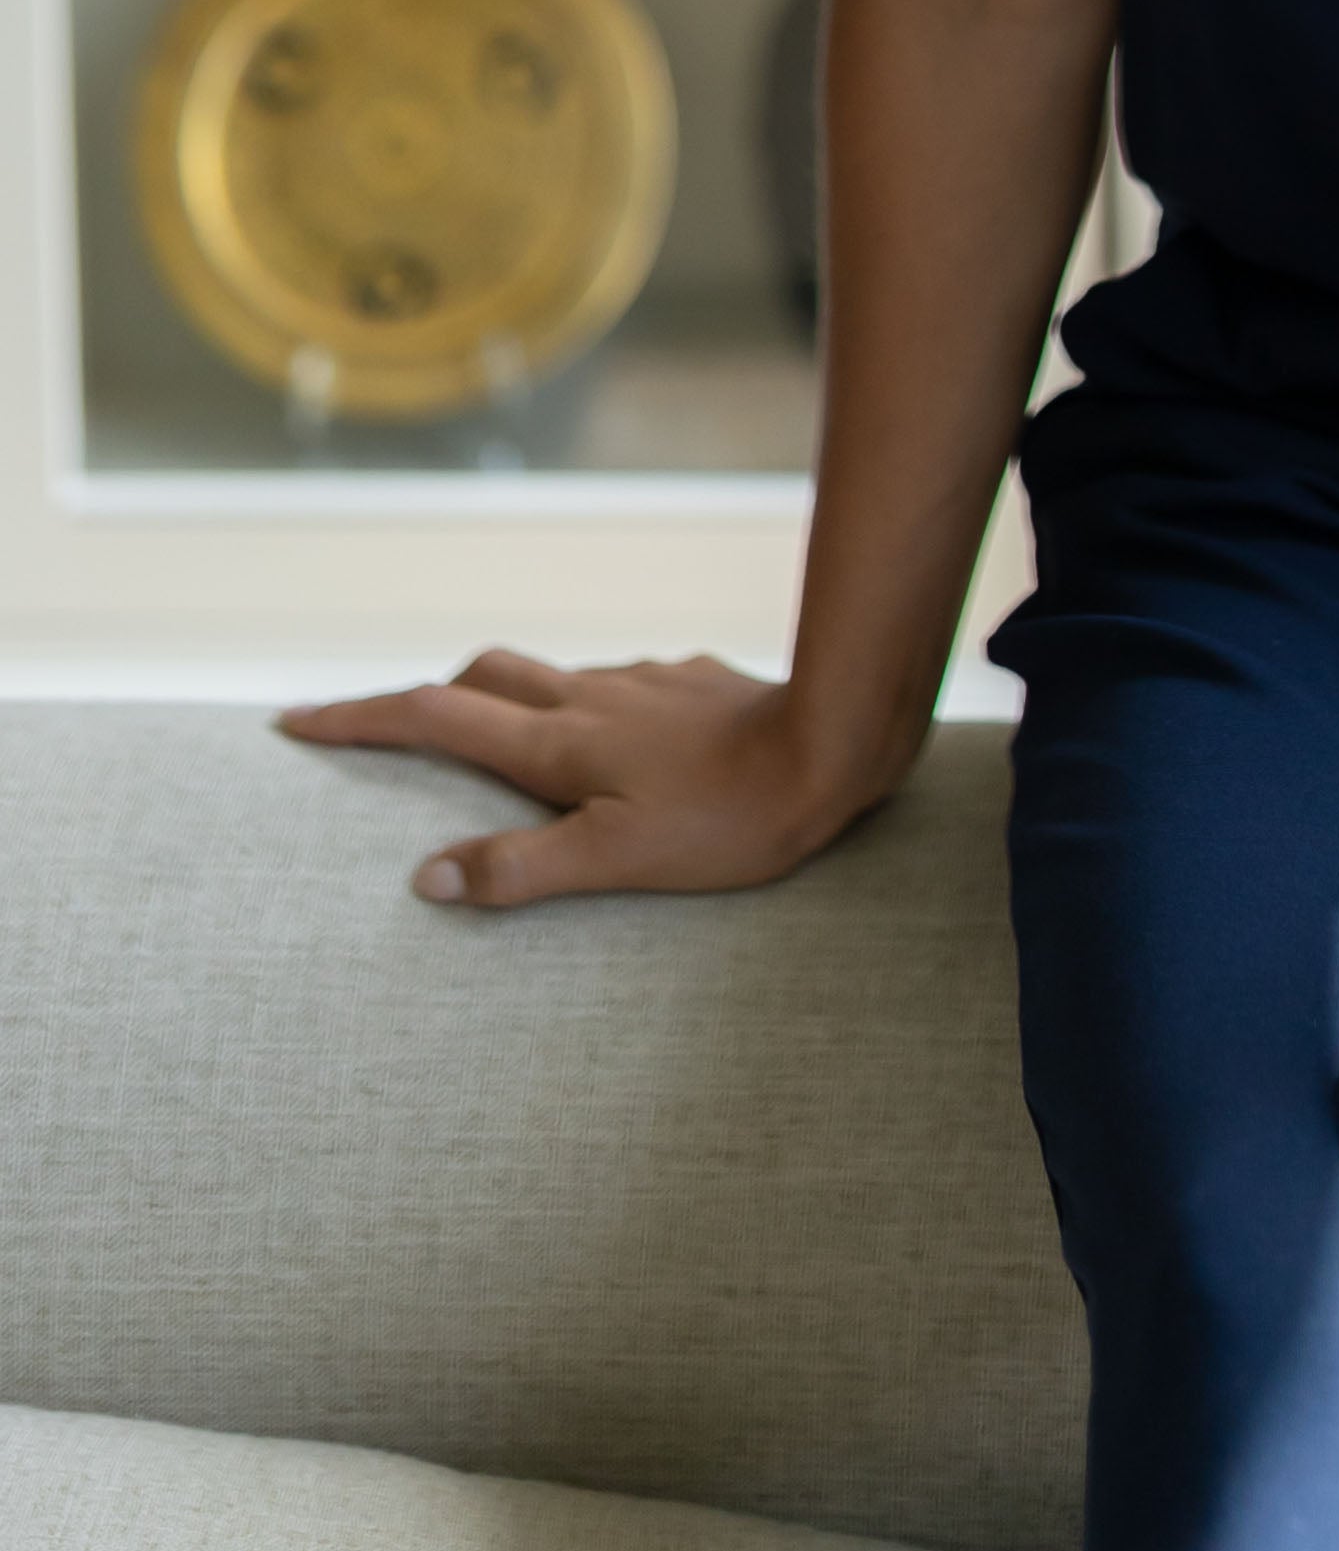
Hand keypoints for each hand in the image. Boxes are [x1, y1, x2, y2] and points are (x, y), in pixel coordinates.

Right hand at [275, 649, 898, 910]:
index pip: (432, 716)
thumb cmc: (728, 820)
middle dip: (424, 697)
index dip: (359, 717)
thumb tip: (424, 876)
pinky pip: (618, 686)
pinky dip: (586, 708)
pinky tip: (617, 745)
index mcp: (557, 742)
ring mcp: (643, 681)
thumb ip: (518, 869)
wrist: (832, 746)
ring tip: (499, 748)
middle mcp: (590, 696)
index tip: (295, 719)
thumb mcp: (615, 862)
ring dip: (507, 700)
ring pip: (550, 675)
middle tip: (388, 733)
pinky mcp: (691, 680)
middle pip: (481, 674)